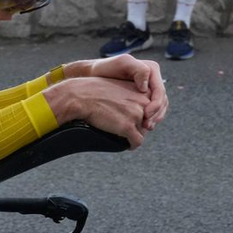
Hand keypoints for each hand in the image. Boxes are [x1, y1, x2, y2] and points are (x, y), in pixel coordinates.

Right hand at [47, 56, 167, 145]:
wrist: (81, 96)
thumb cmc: (95, 90)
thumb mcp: (119, 87)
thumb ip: (131, 95)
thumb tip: (138, 109)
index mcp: (142, 91)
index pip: (152, 108)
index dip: (144, 116)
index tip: (135, 120)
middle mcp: (143, 102)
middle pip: (149, 121)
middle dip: (140, 126)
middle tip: (128, 129)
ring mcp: (136, 114)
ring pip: (143, 132)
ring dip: (134, 135)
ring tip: (125, 137)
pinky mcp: (127, 127)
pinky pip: (136, 141)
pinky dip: (132, 145)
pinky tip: (127, 145)